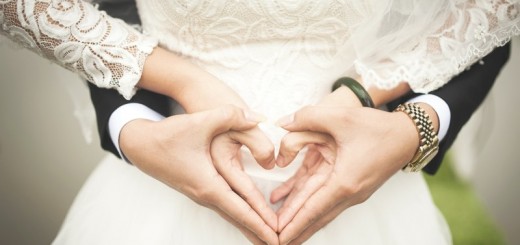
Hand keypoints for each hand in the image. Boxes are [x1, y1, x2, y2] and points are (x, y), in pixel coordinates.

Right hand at [119, 105, 277, 243]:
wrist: (140, 144)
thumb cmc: (168, 135)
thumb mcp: (201, 121)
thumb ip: (231, 116)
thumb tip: (259, 118)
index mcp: (209, 184)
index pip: (241, 209)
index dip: (262, 223)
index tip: (277, 238)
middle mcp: (205, 195)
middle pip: (238, 219)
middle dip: (260, 233)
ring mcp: (201, 194)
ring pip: (232, 215)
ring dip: (251, 227)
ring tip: (267, 238)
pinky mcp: (200, 189)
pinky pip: (225, 208)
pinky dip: (240, 217)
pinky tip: (248, 219)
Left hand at [271, 102, 421, 243]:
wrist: (407, 136)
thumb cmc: (378, 128)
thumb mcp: (341, 117)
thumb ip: (308, 117)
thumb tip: (282, 122)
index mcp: (345, 181)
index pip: (313, 209)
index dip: (294, 224)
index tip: (279, 239)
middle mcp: (348, 192)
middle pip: (315, 217)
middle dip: (294, 231)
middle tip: (274, 243)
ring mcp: (351, 191)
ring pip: (319, 210)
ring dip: (299, 220)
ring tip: (280, 231)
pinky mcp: (350, 185)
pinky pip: (323, 197)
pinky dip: (305, 201)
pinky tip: (285, 198)